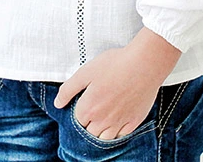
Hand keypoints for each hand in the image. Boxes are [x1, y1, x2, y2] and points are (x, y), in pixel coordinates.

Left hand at [52, 27, 181, 140]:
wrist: (145, 63)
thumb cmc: (116, 64)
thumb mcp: (86, 71)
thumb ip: (69, 88)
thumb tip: (58, 103)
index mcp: (89, 108)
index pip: (77, 120)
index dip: (79, 111)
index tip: (83, 102)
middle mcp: (103, 120)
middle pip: (89, 132)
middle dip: (88, 123)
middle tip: (94, 108)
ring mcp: (119, 123)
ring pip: (104, 138)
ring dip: (100, 132)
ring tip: (102, 118)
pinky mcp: (134, 122)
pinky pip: (121, 136)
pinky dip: (116, 133)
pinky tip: (116, 123)